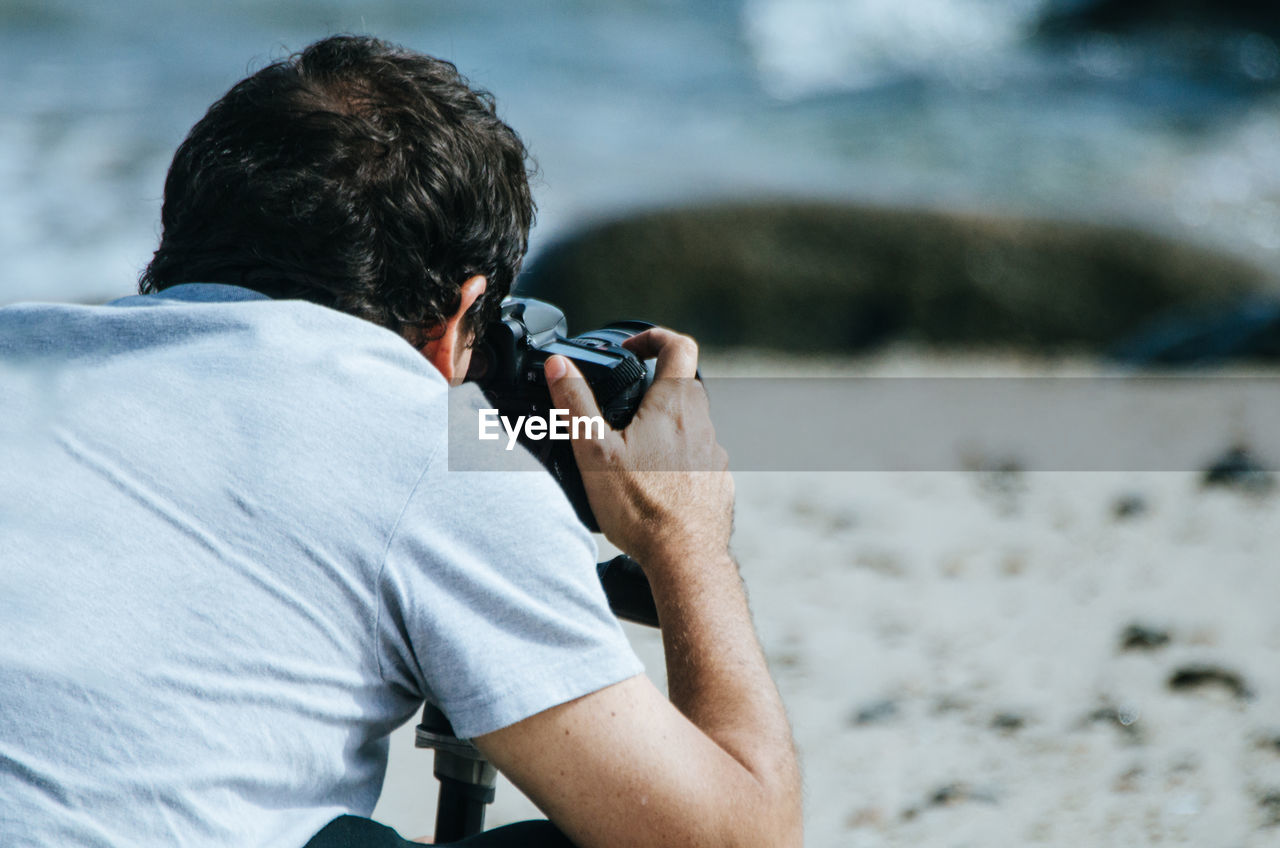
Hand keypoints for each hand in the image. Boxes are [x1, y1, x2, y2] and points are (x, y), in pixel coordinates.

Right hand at [544, 328, 733, 572]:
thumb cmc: (641, 507)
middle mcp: (702, 424)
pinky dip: (678, 460)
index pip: (678, 345)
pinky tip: (654, 485)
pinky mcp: (718, 483)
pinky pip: (699, 458)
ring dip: (665, 426)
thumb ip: (575, 404)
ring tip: (632, 451)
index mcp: (674, 405)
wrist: (686, 559)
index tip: (631, 348)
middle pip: (684, 385)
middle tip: (623, 405)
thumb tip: (559, 366)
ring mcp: (714, 455)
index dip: (654, 337)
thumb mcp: (594, 451)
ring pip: (692, 424)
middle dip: (653, 387)